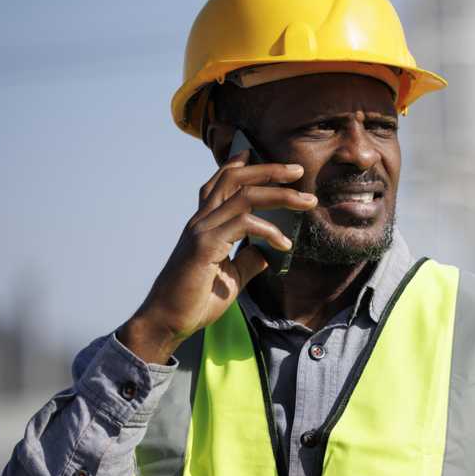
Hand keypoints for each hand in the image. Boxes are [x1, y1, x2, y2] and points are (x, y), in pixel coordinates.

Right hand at [118, 151, 316, 364]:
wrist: (168, 322)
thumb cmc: (195, 301)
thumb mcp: (232, 277)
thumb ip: (249, 260)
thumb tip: (270, 251)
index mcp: (204, 225)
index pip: (220, 183)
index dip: (238, 165)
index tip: (257, 153)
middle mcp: (201, 221)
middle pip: (234, 179)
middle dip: (269, 171)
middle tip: (299, 171)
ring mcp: (201, 230)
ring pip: (244, 195)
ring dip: (280, 194)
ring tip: (307, 202)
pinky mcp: (205, 245)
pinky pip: (244, 224)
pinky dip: (269, 230)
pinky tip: (285, 244)